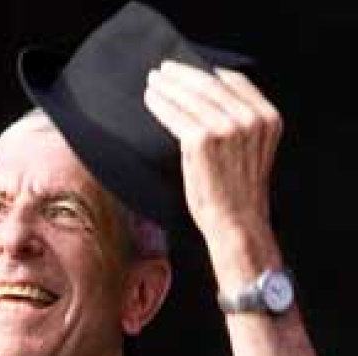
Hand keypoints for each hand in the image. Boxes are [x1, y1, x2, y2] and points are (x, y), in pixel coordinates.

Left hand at [143, 60, 281, 237]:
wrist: (237, 223)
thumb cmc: (239, 192)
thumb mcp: (253, 150)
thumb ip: (241, 123)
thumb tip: (206, 99)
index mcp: (268, 118)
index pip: (235, 81)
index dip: (209, 72)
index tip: (190, 70)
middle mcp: (250, 119)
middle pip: (209, 84)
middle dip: (182, 74)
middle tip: (163, 70)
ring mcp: (226, 128)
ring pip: (189, 97)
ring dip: (167, 87)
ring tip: (153, 82)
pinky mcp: (202, 140)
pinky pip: (175, 115)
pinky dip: (160, 105)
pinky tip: (151, 100)